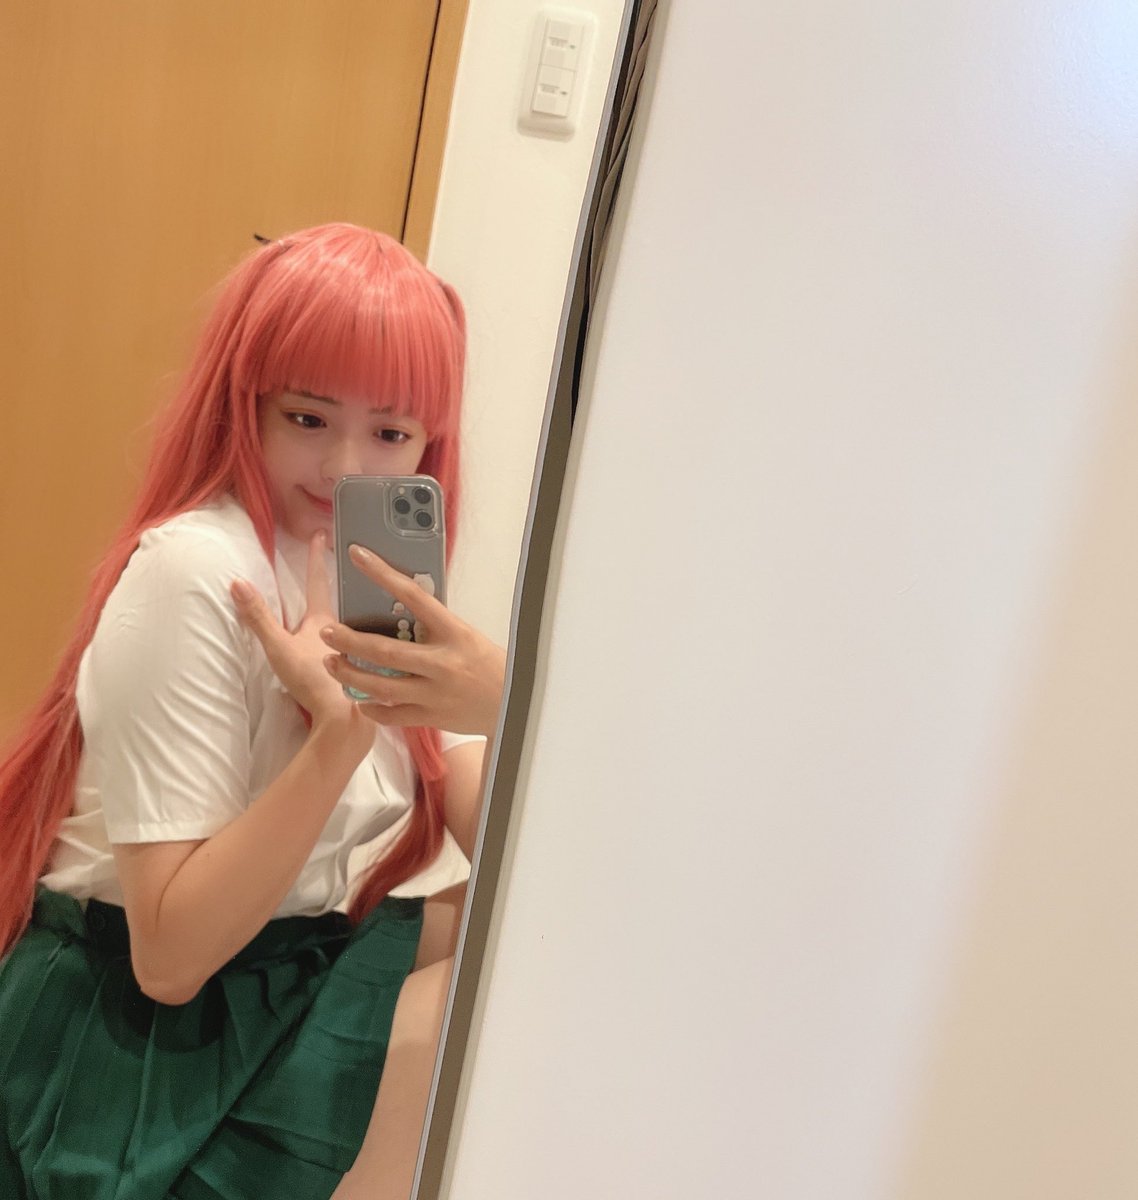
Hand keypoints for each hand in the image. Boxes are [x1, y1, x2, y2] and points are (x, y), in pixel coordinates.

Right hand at [231, 532, 369, 742]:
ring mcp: (364, 650)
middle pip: (349, 600)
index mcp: (326, 620)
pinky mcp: (374, 670)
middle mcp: (350, 630)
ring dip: (367, 612)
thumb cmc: (313, 679)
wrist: (345, 717)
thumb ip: (259, 617)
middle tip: (359, 563)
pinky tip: (382, 645)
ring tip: (374, 601)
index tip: (322, 533)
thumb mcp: (279, 647)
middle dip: (349, 582)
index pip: (317, 581)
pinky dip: (377, 641)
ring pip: (366, 625)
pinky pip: (376, 648)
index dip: (315, 557)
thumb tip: (237, 583)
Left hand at [320, 544, 505, 736]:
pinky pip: (393, 715)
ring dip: (351, 675)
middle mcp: (442, 663)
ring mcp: (435, 693)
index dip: (383, 574)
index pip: (413, 596)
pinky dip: (372, 707)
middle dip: (350, 641)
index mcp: (454, 632)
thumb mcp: (466, 636)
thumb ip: (435, 626)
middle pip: (386, 652)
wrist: (514, 705)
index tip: (358, 556)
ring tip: (331, 663)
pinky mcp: (432, 717)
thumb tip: (400, 606)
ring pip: (383, 686)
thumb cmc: (488, 664)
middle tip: (326, 632)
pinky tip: (357, 699)